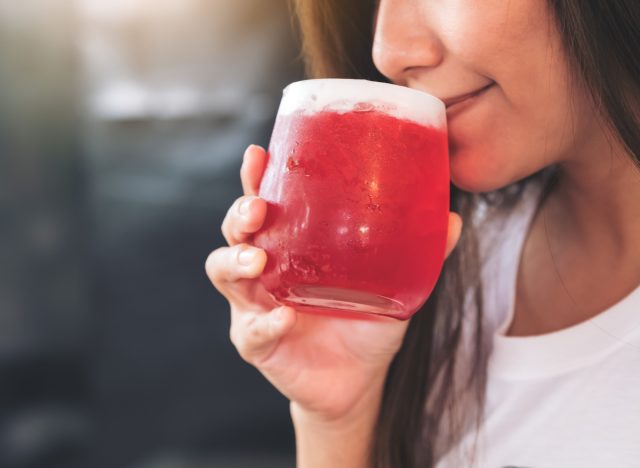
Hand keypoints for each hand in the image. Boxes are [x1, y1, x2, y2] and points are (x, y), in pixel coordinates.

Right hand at [206, 144, 462, 420]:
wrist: (358, 379)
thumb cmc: (366, 321)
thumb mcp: (394, 283)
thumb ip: (417, 252)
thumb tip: (451, 218)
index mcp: (291, 245)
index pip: (264, 203)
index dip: (254, 179)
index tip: (258, 155)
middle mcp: (265, 269)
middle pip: (234, 232)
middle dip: (239, 215)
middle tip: (258, 208)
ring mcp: (255, 306)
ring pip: (223, 273)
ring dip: (236, 262)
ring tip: (258, 261)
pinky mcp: (257, 342)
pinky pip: (251, 331)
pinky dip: (265, 323)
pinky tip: (285, 317)